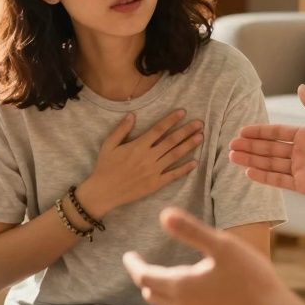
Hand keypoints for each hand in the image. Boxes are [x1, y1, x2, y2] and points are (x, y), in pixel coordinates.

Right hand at [81, 109, 203, 214]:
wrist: (104, 192)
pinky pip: (173, 175)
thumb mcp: (108, 145)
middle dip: (186, 131)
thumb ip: (121, 129)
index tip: (183, 112)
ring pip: (175, 156)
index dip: (171, 120)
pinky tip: (195, 162)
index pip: (159, 129)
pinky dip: (184, 169)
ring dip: (189, 146)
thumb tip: (132, 115)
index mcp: (138, 146)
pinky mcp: (155, 184)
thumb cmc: (104, 167)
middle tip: (200, 123)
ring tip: (200, 137)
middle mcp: (148, 157)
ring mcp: (153, 171)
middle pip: (171, 141)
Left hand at [122, 208, 301, 304]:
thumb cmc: (251, 278)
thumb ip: (191, 230)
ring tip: (161, 283)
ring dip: (159, 294)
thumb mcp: (222, 245)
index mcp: (181, 284)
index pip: (144, 276)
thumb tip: (163, 215)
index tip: (128, 255)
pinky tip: (186, 304)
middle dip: (145, 278)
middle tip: (142, 266)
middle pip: (152, 292)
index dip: (133, 265)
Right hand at [229, 84, 304, 201]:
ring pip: (270, 164)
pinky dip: (263, 177)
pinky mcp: (302, 185)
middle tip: (230, 145)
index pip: (276, 133)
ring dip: (251, 160)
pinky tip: (248, 171)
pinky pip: (278, 180)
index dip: (259, 132)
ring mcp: (300, 169)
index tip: (241, 131)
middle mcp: (300, 153)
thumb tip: (300, 86)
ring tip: (232, 157)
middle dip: (250, 147)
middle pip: (269, 149)